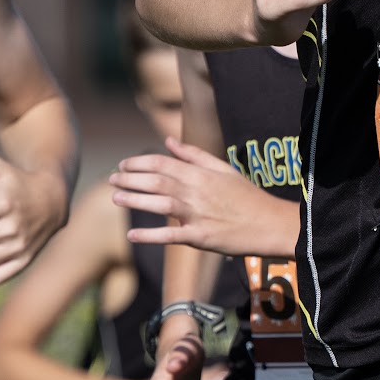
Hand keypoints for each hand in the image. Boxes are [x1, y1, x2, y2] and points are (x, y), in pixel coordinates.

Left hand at [110, 139, 291, 253]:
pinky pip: (171, 235)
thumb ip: (194, 155)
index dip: (139, 163)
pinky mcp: (200, 237)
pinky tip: (132, 234)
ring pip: (160, 204)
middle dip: (130, 179)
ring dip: (135, 200)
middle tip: (111, 179)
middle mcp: (196, 192)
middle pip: (156, 181)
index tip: (123, 165)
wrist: (268, 223)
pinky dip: (150, 234)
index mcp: (200, 174)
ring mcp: (197, 215)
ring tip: (115, 197)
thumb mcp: (223, 169)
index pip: (162, 163)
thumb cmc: (246, 195)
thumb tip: (169, 141)